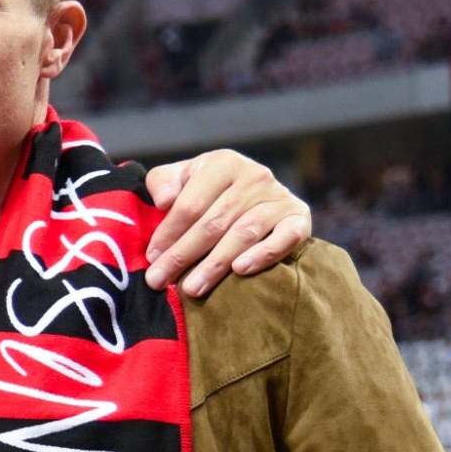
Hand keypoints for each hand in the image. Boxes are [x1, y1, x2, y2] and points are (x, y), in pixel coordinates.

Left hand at [143, 149, 311, 295]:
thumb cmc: (208, 192)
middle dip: (183, 255)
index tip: (151, 258)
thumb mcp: (181, 179)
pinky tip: (240, 270)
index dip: (168, 232)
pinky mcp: (299, 218)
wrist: (258, 198)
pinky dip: (263, 254)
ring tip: (192, 288)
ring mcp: (279, 196)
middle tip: (160, 281)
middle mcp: (255, 176)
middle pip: (214, 222)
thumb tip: (164, 201)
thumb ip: (163, 183)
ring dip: (215, 264)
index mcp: (223, 163)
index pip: (191, 203)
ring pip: (243, 233)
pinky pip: (284, 238)